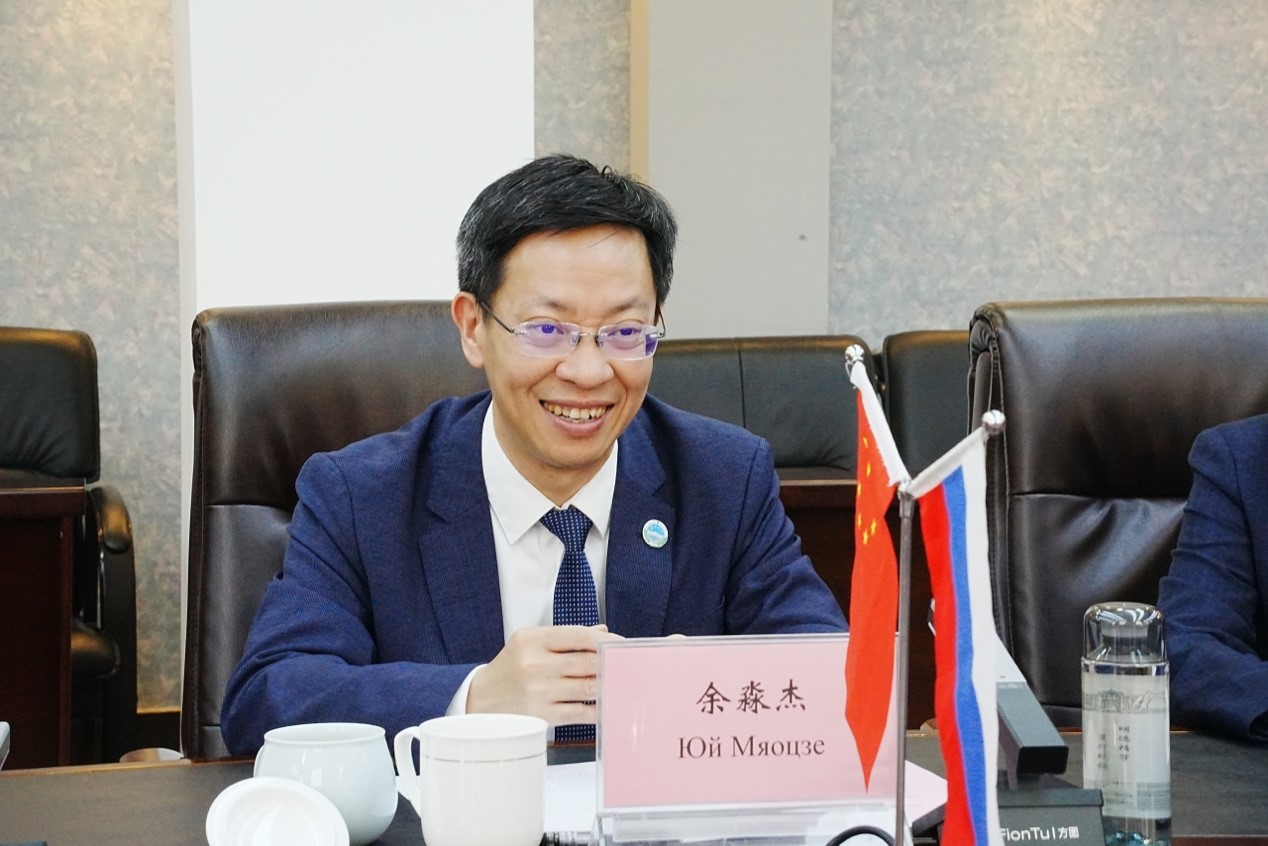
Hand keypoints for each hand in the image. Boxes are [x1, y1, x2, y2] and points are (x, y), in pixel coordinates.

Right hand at [465, 625, 620, 725]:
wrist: (480, 700)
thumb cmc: (510, 667)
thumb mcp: (530, 643)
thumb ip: (566, 637)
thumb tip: (602, 631)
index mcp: (533, 640)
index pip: (579, 636)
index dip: (606, 640)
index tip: (622, 645)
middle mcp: (535, 665)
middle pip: (587, 663)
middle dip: (612, 664)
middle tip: (630, 665)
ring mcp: (539, 692)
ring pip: (588, 688)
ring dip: (609, 686)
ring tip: (622, 683)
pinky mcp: (543, 715)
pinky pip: (581, 713)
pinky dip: (598, 709)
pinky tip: (607, 704)